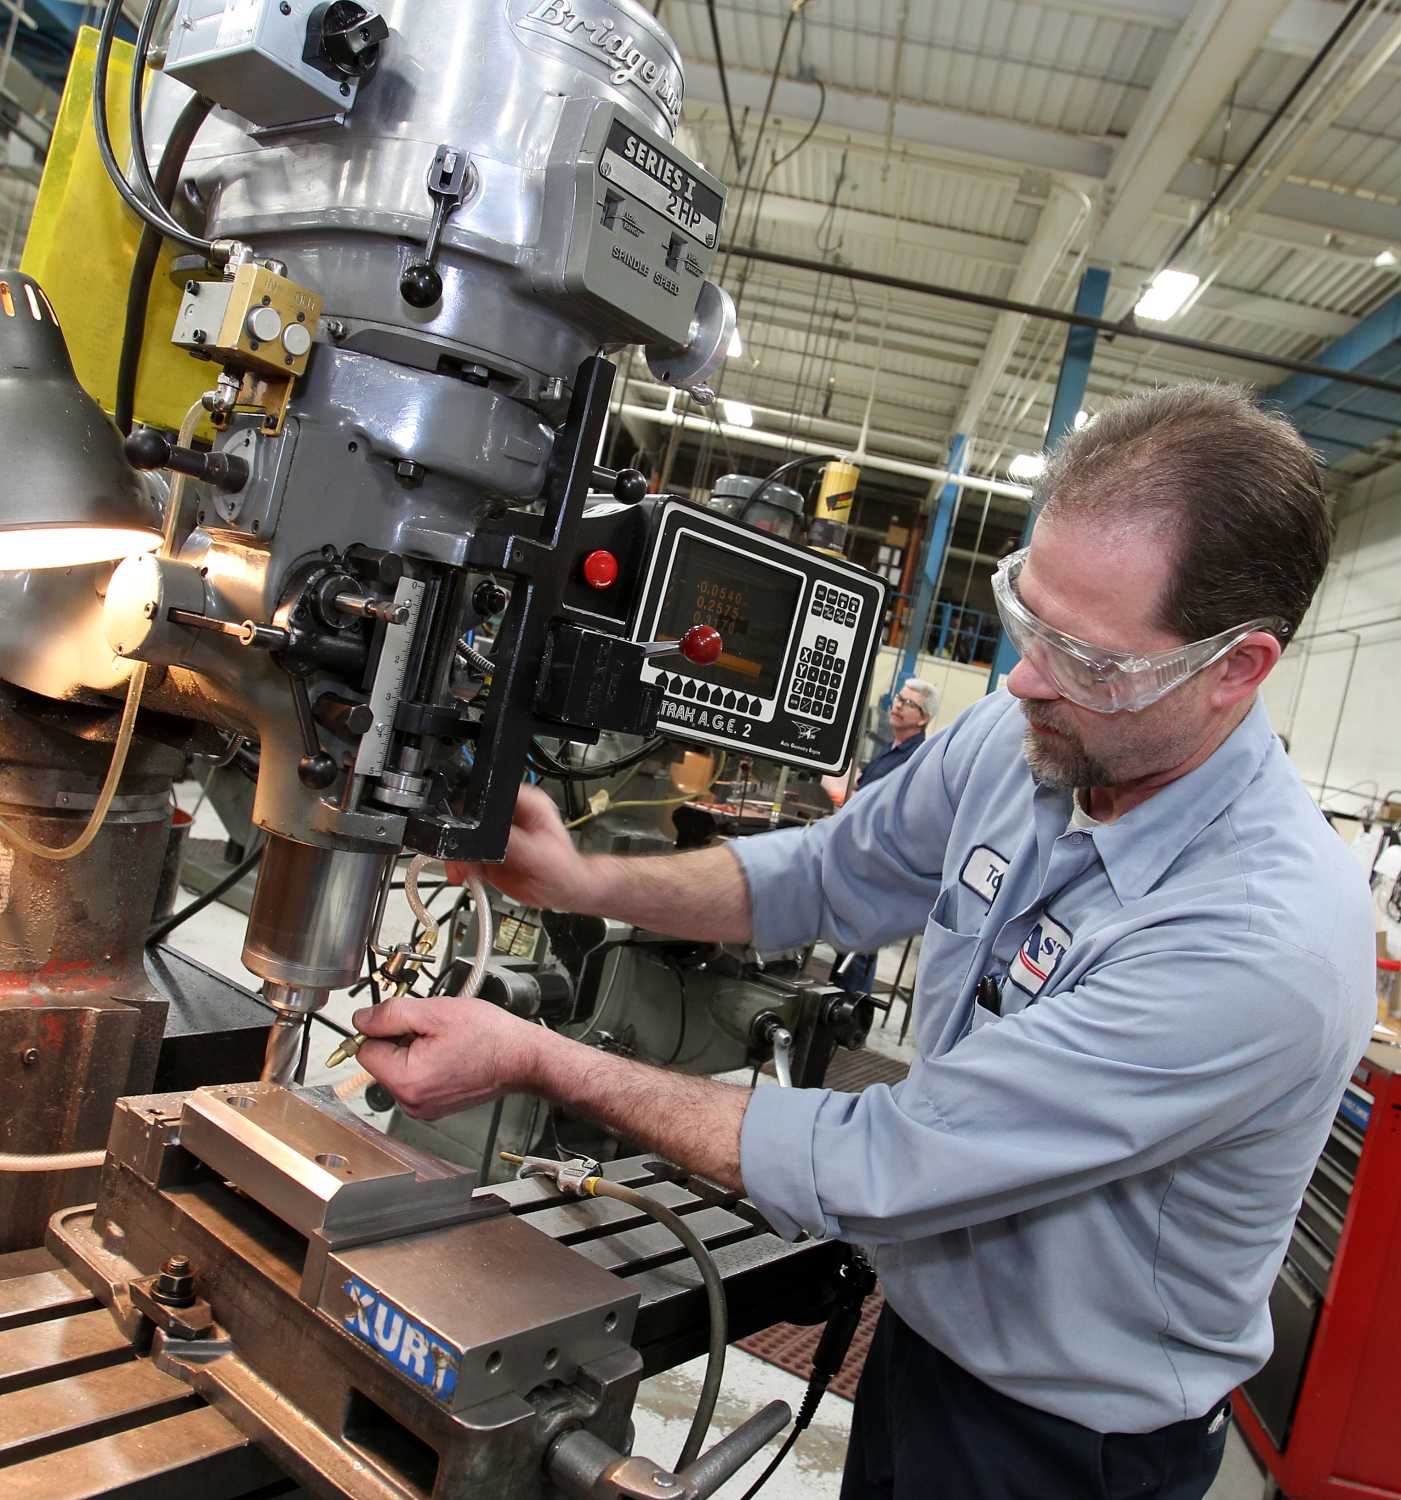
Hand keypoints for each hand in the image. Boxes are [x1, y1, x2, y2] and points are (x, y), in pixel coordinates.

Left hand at [352, 993, 543, 1119]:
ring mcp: (423, 1108)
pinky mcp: (434, 1106)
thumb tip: (361, 1019)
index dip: (382, 1027)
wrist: (522, 1057)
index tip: (406, 1020)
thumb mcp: (435, 1012)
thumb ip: (390, 1014)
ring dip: (413, 1049)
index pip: (364, 1050)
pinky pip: (414, 1078)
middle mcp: (411, 1103)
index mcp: (407, 1082)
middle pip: (380, 1060)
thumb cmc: (489, 1037)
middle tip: (433, 1029)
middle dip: (399, 1038)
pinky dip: (425, 1061)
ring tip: (444, 1041)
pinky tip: (449, 1052)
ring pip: (397, 1068)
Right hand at [445, 784, 590, 911]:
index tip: (467, 826)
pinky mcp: (488, 854)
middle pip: (470, 816)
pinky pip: (465, 856)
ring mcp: (496, 835)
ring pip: (463, 837)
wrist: (561, 891)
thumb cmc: (562, 868)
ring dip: (458, 856)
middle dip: (461, 836)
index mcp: (525, 803)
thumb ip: (512, 842)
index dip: (475, 807)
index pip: (491, 793)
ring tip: (461, 871)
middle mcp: (508, 816)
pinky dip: (460, 867)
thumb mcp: (538, 852)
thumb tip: (488, 834)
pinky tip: (466, 875)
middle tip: (462, 857)